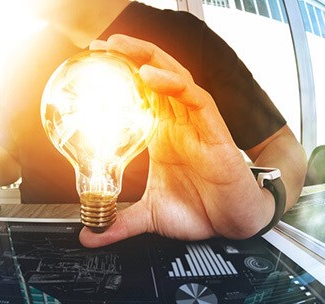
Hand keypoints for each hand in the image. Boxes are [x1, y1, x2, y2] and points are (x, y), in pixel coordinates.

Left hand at [79, 34, 274, 246]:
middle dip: (130, 56)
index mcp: (162, 137)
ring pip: (175, 80)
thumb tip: (90, 235)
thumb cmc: (200, 211)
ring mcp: (197, 126)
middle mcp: (178, 126)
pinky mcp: (215, 133)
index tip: (92, 66)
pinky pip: (197, 100)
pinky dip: (175, 85)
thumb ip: (119, 222)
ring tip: (121, 47)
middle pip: (155, 78)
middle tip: (101, 45)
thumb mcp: (150, 216)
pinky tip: (152, 77)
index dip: (119, 79)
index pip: (140, 97)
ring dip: (149, 60)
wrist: (234, 225)